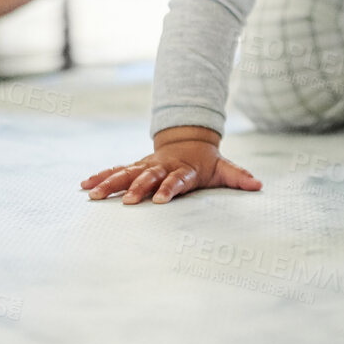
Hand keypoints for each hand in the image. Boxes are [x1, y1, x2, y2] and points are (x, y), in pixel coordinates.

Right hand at [80, 129, 261, 204]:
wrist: (189, 141)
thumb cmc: (206, 162)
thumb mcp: (224, 168)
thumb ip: (238, 177)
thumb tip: (258, 185)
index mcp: (183, 169)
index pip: (177, 179)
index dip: (170, 188)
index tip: (163, 201)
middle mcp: (161, 166)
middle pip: (148, 177)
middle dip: (137, 188)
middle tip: (127, 201)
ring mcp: (146, 166)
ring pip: (126, 173)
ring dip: (111, 184)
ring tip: (93, 195)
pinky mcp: (135, 167)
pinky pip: (115, 171)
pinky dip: (101, 177)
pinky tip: (85, 185)